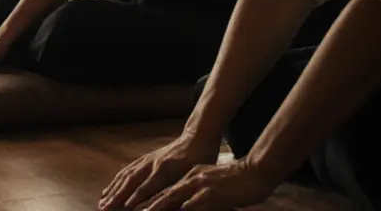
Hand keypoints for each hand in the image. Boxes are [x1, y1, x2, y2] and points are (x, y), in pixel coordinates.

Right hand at [99, 136, 219, 209]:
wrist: (197, 137)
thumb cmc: (200, 159)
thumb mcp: (194, 176)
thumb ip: (180, 190)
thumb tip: (169, 204)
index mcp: (165, 169)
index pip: (146, 187)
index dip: (134, 199)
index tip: (123, 209)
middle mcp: (152, 164)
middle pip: (130, 182)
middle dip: (116, 196)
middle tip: (103, 208)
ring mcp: (147, 160)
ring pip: (126, 175)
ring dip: (113, 189)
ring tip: (102, 200)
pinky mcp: (146, 158)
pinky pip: (128, 170)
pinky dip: (117, 180)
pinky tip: (111, 187)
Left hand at [129, 158, 276, 210]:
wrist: (256, 173)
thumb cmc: (236, 182)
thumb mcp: (211, 183)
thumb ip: (196, 192)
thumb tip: (183, 203)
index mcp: (189, 176)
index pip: (162, 188)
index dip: (144, 197)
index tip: (127, 205)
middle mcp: (190, 178)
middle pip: (162, 193)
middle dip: (142, 203)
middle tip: (124, 209)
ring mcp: (199, 185)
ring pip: (172, 197)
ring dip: (155, 206)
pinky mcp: (210, 193)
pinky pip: (192, 203)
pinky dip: (180, 209)